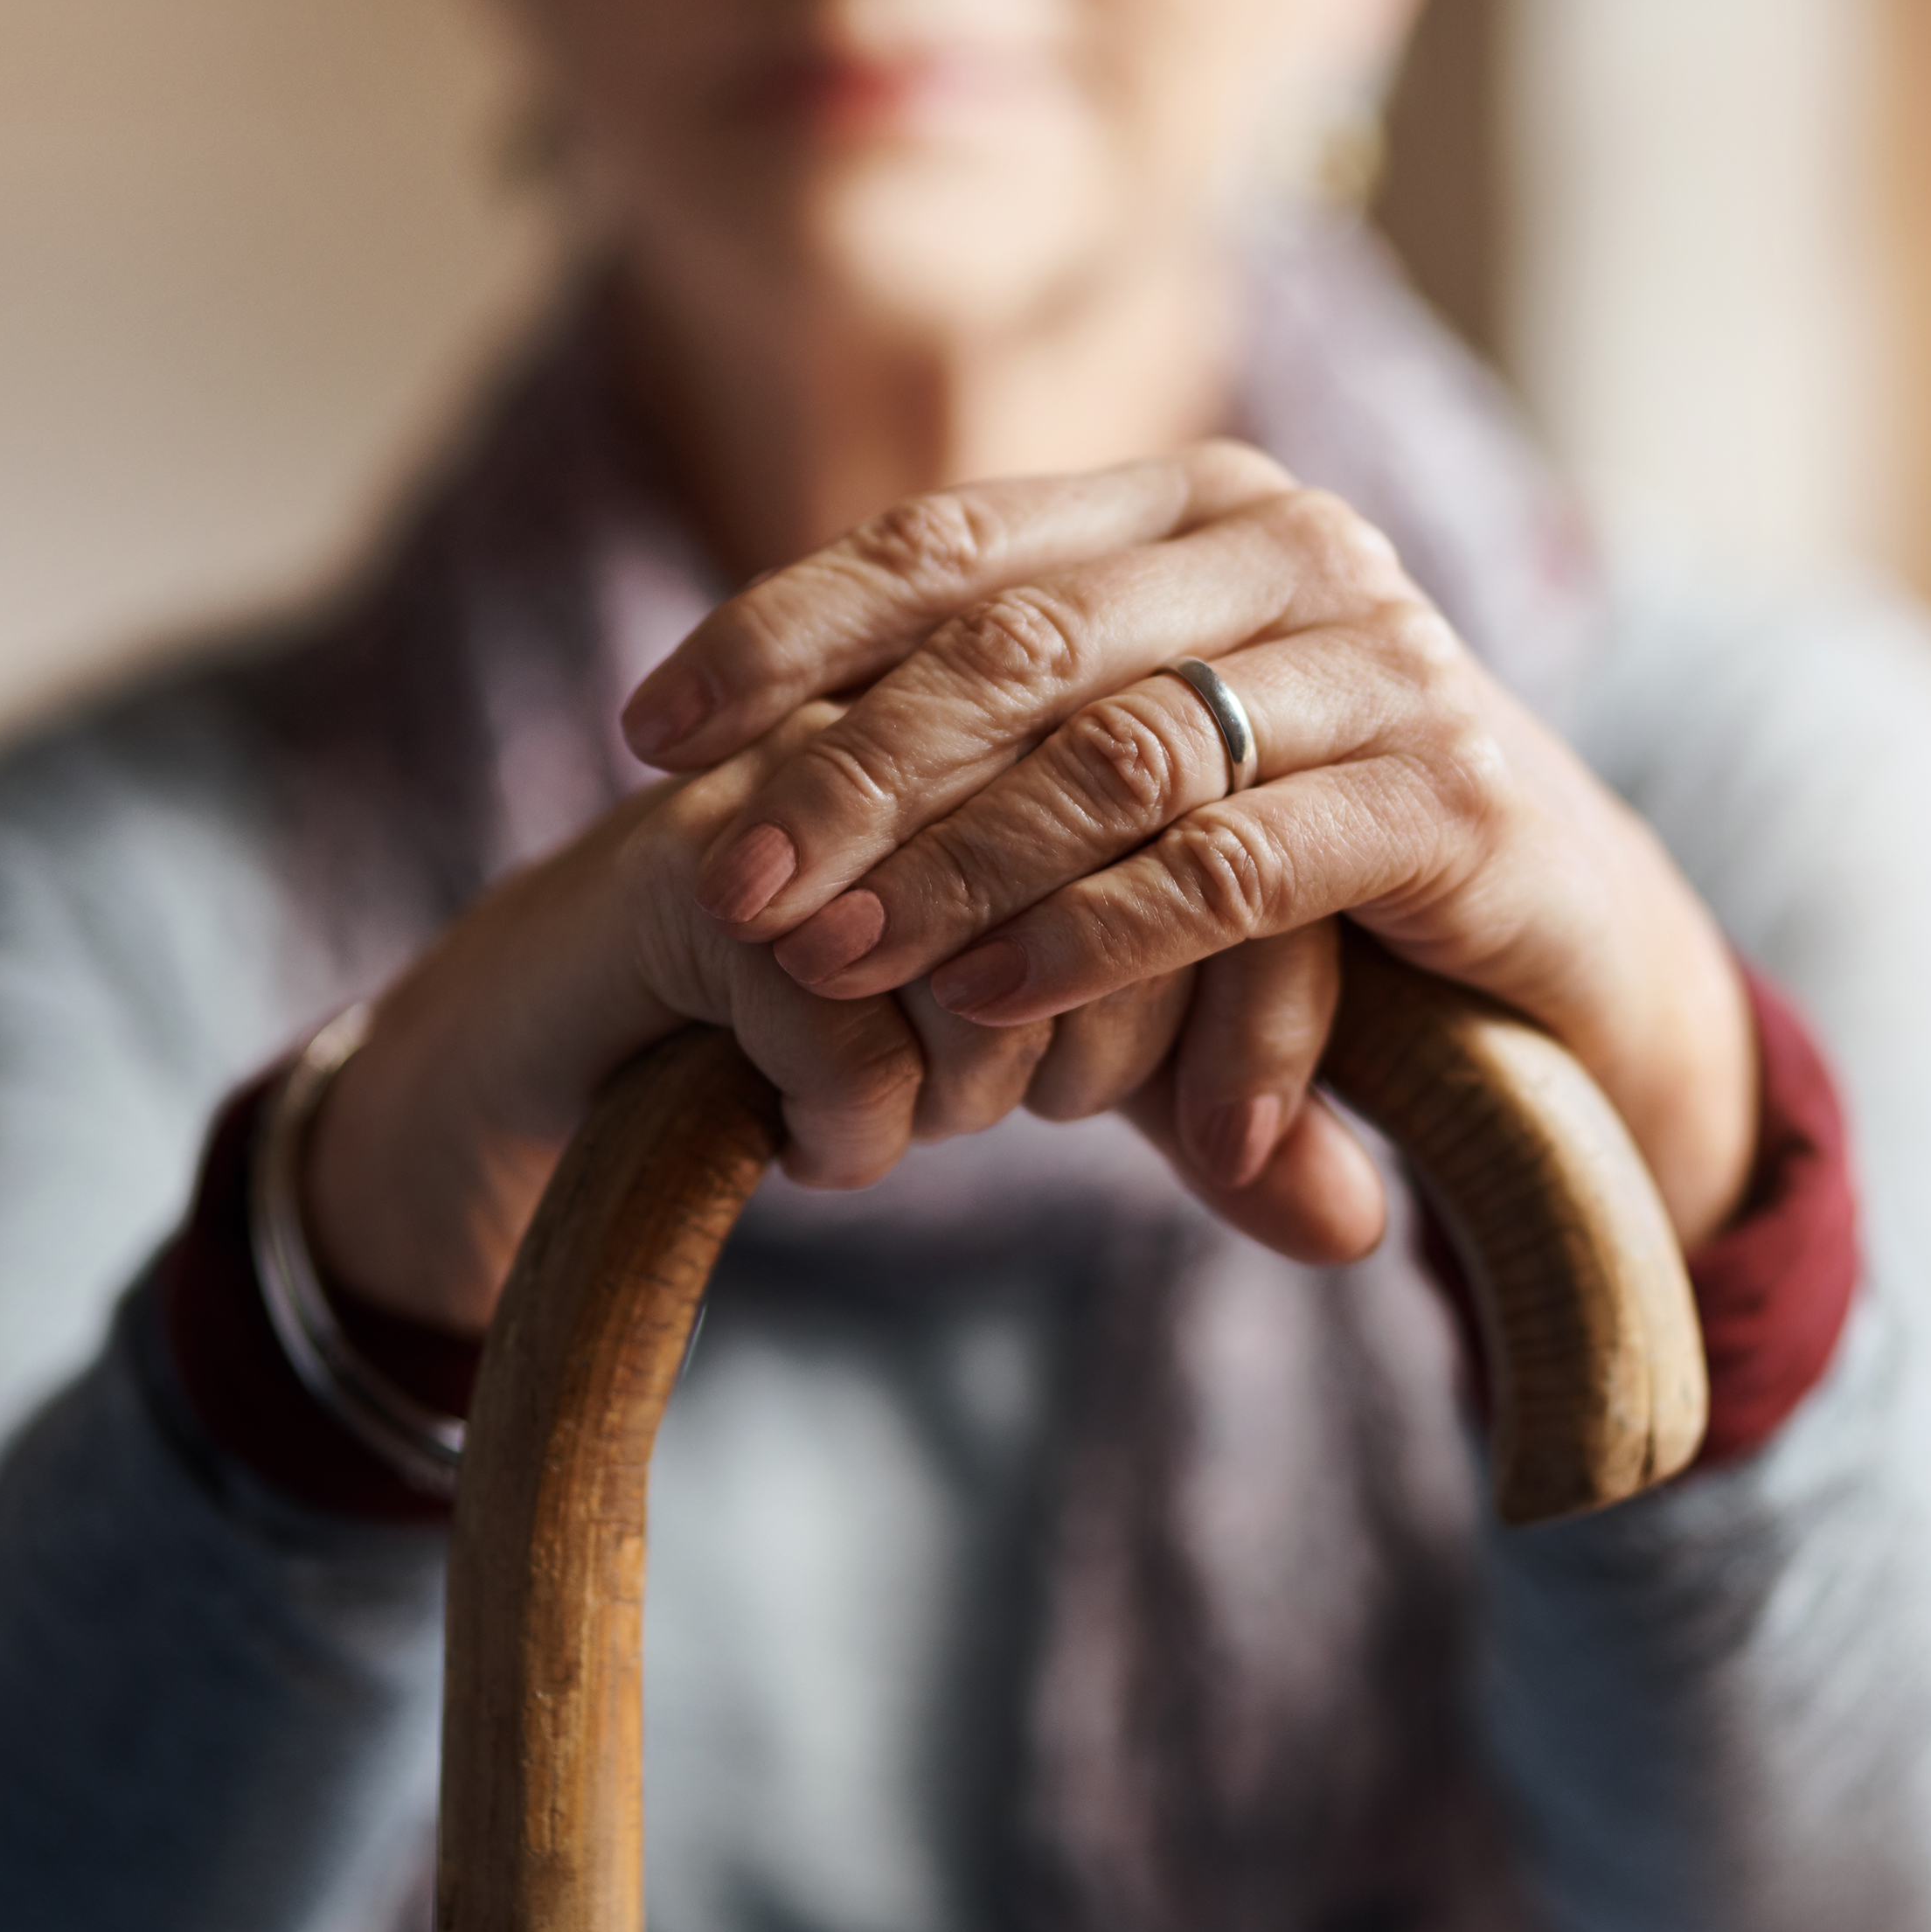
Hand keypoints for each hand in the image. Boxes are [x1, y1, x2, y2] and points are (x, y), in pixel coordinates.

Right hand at [298, 704, 1377, 1335]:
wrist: (564, 1049)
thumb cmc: (843, 1027)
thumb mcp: (1069, 1065)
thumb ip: (1223, 1121)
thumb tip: (1366, 1226)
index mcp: (1064, 705)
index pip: (1251, 836)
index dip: (1266, 1017)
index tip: (1224, 1140)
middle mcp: (950, 709)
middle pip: (1144, 883)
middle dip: (1118, 1053)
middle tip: (1034, 1115)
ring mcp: (818, 772)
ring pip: (1000, 955)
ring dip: (981, 1086)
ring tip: (929, 1123)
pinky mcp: (700, 871)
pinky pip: (850, 1028)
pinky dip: (857, 1128)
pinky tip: (825, 1149)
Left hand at [619, 442, 1761, 1249]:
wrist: (1572, 956)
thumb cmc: (1313, 865)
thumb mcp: (1141, 782)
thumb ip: (990, 752)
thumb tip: (723, 784)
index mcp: (1197, 506)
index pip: (953, 540)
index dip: (786, 627)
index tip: (652, 732)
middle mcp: (1294, 546)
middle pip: (1016, 643)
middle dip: (846, 770)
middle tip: (724, 881)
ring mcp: (1386, 660)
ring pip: (1115, 750)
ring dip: (951, 865)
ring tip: (831, 958)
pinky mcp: (1449, 796)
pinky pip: (1232, 865)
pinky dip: (1094, 937)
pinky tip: (985, 999)